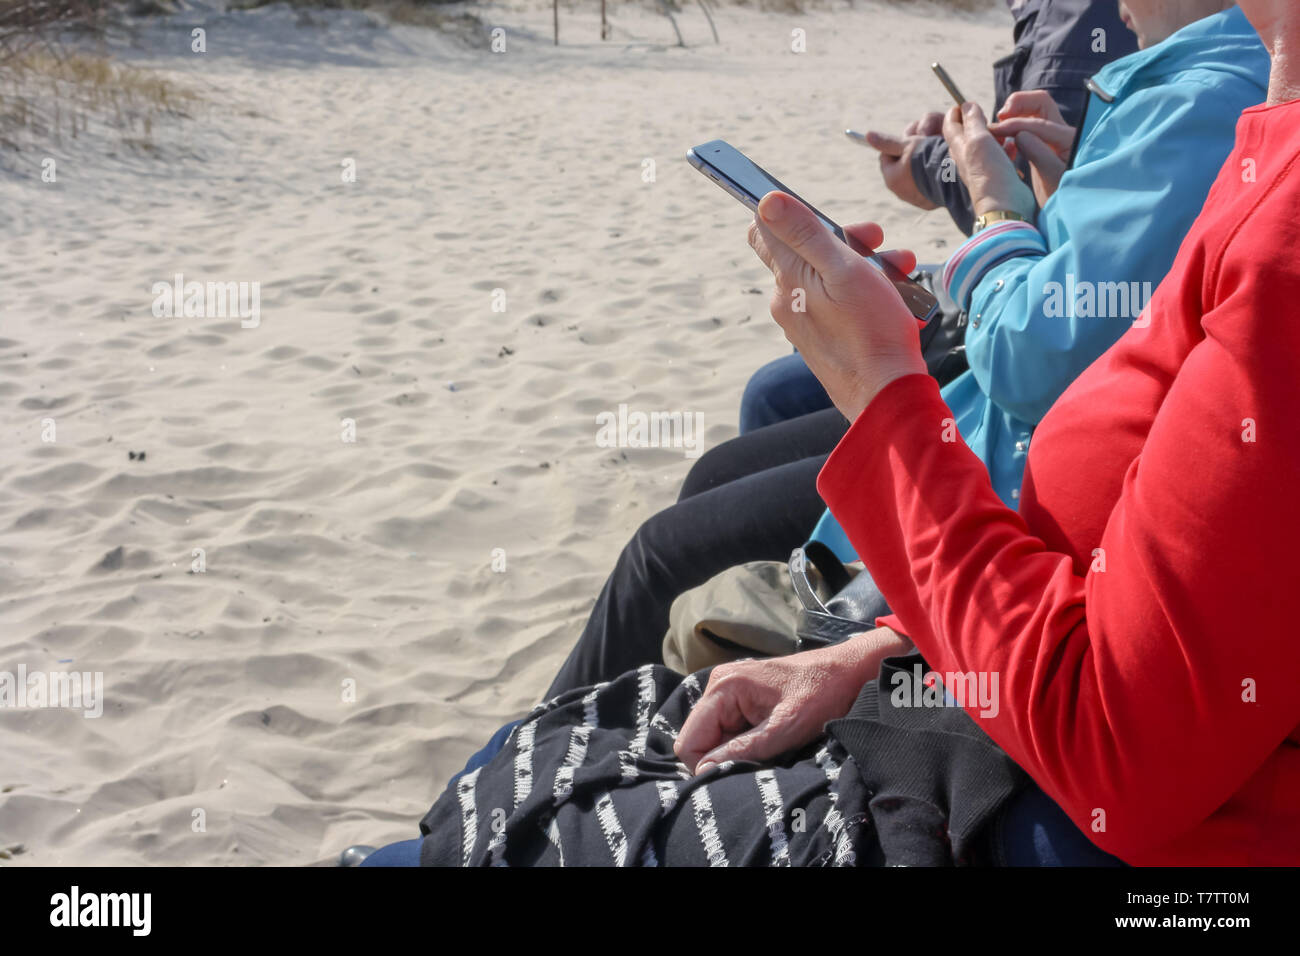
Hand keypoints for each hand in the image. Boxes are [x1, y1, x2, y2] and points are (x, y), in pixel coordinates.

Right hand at [675, 628, 912, 773]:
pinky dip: (745, 743)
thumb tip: (705, 771)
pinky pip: (729, 730)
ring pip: (714, 737)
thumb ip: (744, 750)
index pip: (688, 741)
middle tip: (760, 762)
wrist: (848, 671)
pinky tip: (770, 741)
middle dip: (722, 758)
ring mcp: (729, 690)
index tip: (739, 774)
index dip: (707, 765)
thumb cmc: (822, 693)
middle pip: (698, 739)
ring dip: (736, 751)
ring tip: (769, 749)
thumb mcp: (786, 728)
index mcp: (724, 687)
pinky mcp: (740, 697)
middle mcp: (718, 685)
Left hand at [747, 191, 927, 420]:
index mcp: (787, 279)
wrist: (887, 395)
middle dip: (847, 239)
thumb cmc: (871, 331)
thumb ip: (804, 233)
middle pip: (807, 252)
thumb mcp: (843, 269)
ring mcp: (804, 323)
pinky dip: (866, 294)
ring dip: (867, 266)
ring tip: (902, 269)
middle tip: (879, 238)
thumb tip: (765, 201)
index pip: (761, 232)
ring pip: (830, 278)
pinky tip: (896, 298)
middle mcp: (787, 301)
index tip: (814, 210)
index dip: (785, 212)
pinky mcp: (823, 341)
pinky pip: (839, 305)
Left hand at [863, 115, 943, 209]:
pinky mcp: (932, 199)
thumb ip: (888, 142)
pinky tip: (944, 160)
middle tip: (926, 135)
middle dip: (914, 145)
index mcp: (892, 179)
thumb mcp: (908, 145)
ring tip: (938, 144)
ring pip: (917, 169)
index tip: (910, 135)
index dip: (898, 142)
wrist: (956, 180)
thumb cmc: (929, 159)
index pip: (887, 155)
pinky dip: (935, 168)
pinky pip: (929, 180)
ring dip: (925, 154)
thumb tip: (868, 136)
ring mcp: (917, 197)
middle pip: (903, 161)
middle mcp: (902, 191)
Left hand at [942, 102, 1036, 219]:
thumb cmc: (989, 172)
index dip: (955, 112)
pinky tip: (1013, 147)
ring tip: (1002, 130)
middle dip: (975, 122)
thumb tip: (966, 105)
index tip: (963, 103)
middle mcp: (967, 158)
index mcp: (959, 147)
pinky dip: (1005, 148)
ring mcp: (981, 168)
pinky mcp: (996, 176)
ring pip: (984, 145)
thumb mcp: (979, 140)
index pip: (950, 125)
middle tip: (985, 114)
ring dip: (992, 135)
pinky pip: (998, 157)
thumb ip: (973, 121)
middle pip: (966, 135)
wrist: (1003, 205)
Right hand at [988, 91, 1074, 204]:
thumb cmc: (1064, 198)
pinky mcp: (1045, 146)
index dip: (1013, 124)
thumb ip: (1038, 153)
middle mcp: (1063, 133)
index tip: (993, 131)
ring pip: (1034, 112)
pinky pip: (1029, 125)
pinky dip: (1015, 125)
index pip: (1037, 122)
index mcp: (1068, 139)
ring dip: (1016, 113)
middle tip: (1000, 116)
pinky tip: (1004, 138)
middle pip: (1041, 103)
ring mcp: (1054, 138)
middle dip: (1019, 104)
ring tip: (999, 125)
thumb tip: (1019, 135)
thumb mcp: (1052, 178)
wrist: (1071, 212)